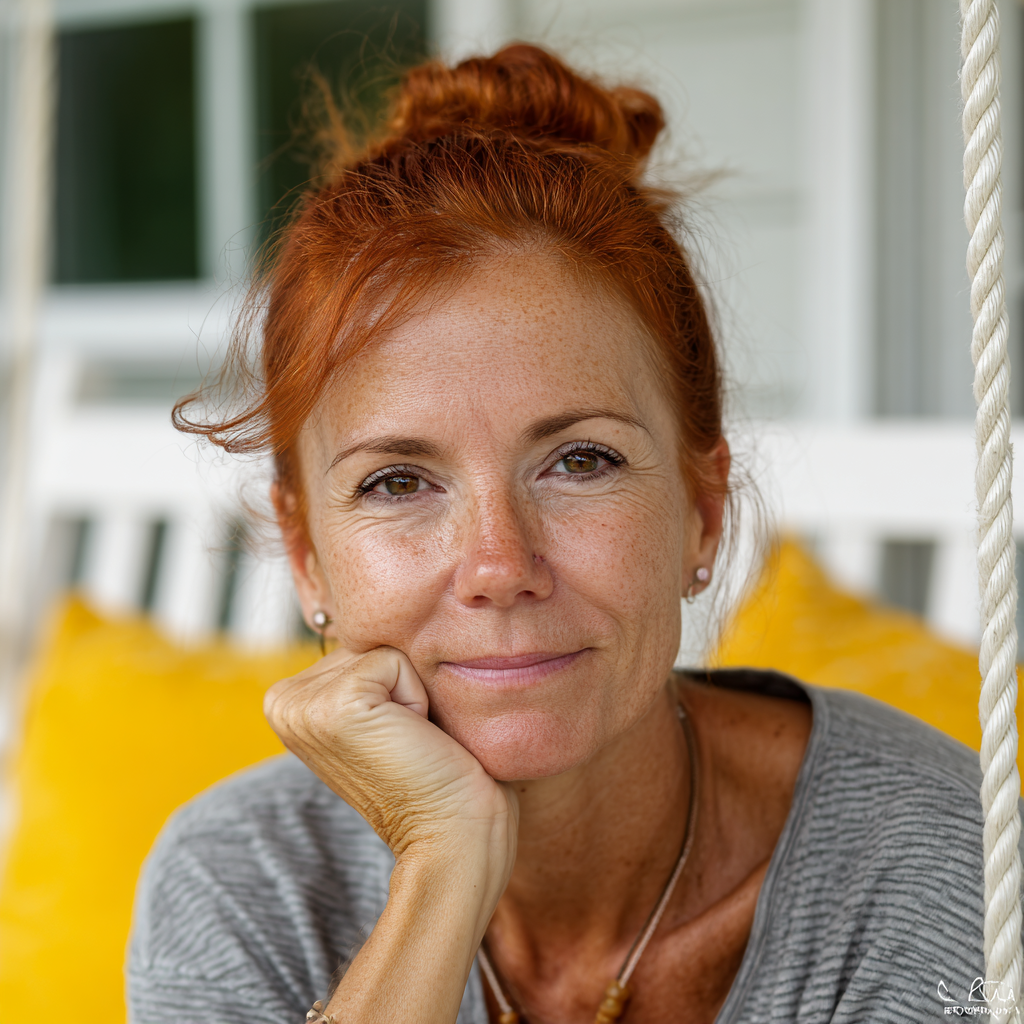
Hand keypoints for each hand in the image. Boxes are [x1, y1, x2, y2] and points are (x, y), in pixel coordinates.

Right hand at [264, 646, 517, 869]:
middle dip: (404, 681)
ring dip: (415, 688)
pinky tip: (412, 737)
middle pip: (369, 636)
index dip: (396, 682)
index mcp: (288, 700)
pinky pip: (396, 658)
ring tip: (411, 738)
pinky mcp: (335, 705)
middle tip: (408, 737)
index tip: (397, 733)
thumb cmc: (436, 772)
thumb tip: (379, 613)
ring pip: (384, 644)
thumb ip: (369, 666)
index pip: (359, 640)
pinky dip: (419, 695)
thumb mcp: (388, 708)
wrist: (453, 834)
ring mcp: (302, 704)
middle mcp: (282, 700)